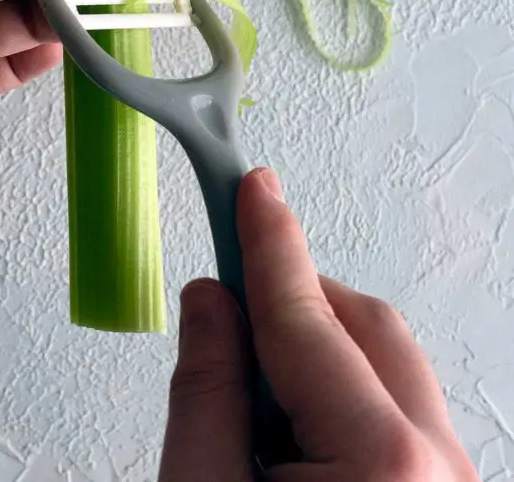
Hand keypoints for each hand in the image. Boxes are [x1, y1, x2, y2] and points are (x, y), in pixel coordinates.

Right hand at [159, 169, 478, 480]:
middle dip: (295, 299)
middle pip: (364, 325)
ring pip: (387, 364)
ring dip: (318, 356)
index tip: (252, 190)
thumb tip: (211, 307)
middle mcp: (438, 469)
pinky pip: (401, 411)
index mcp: (381, 463)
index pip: (306, 315)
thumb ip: (205, 398)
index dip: (269, 241)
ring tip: (255, 412)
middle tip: (229, 303)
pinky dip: (346, 400)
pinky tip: (295, 443)